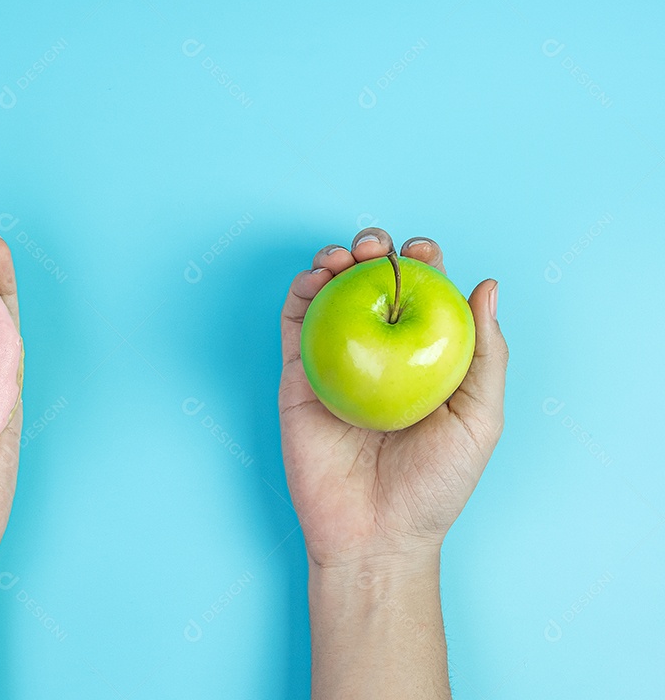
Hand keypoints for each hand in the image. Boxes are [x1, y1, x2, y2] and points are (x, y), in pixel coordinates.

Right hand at [279, 228, 507, 570]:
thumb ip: (488, 354)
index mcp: (422, 357)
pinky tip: (315, 279)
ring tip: (345, 255)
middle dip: (375, 250)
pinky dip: (300, 291)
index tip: (423, 252)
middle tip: (377, 247)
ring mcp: (335, 361)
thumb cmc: (434, 486)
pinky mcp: (297, 376)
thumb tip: (486, 284)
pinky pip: (294, 324)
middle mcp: (378, 352)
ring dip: (335, 261)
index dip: (423, 261)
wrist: (374, 535)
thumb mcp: (480, 420)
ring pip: (330, 294)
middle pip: (373, 283)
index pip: (423, 293)